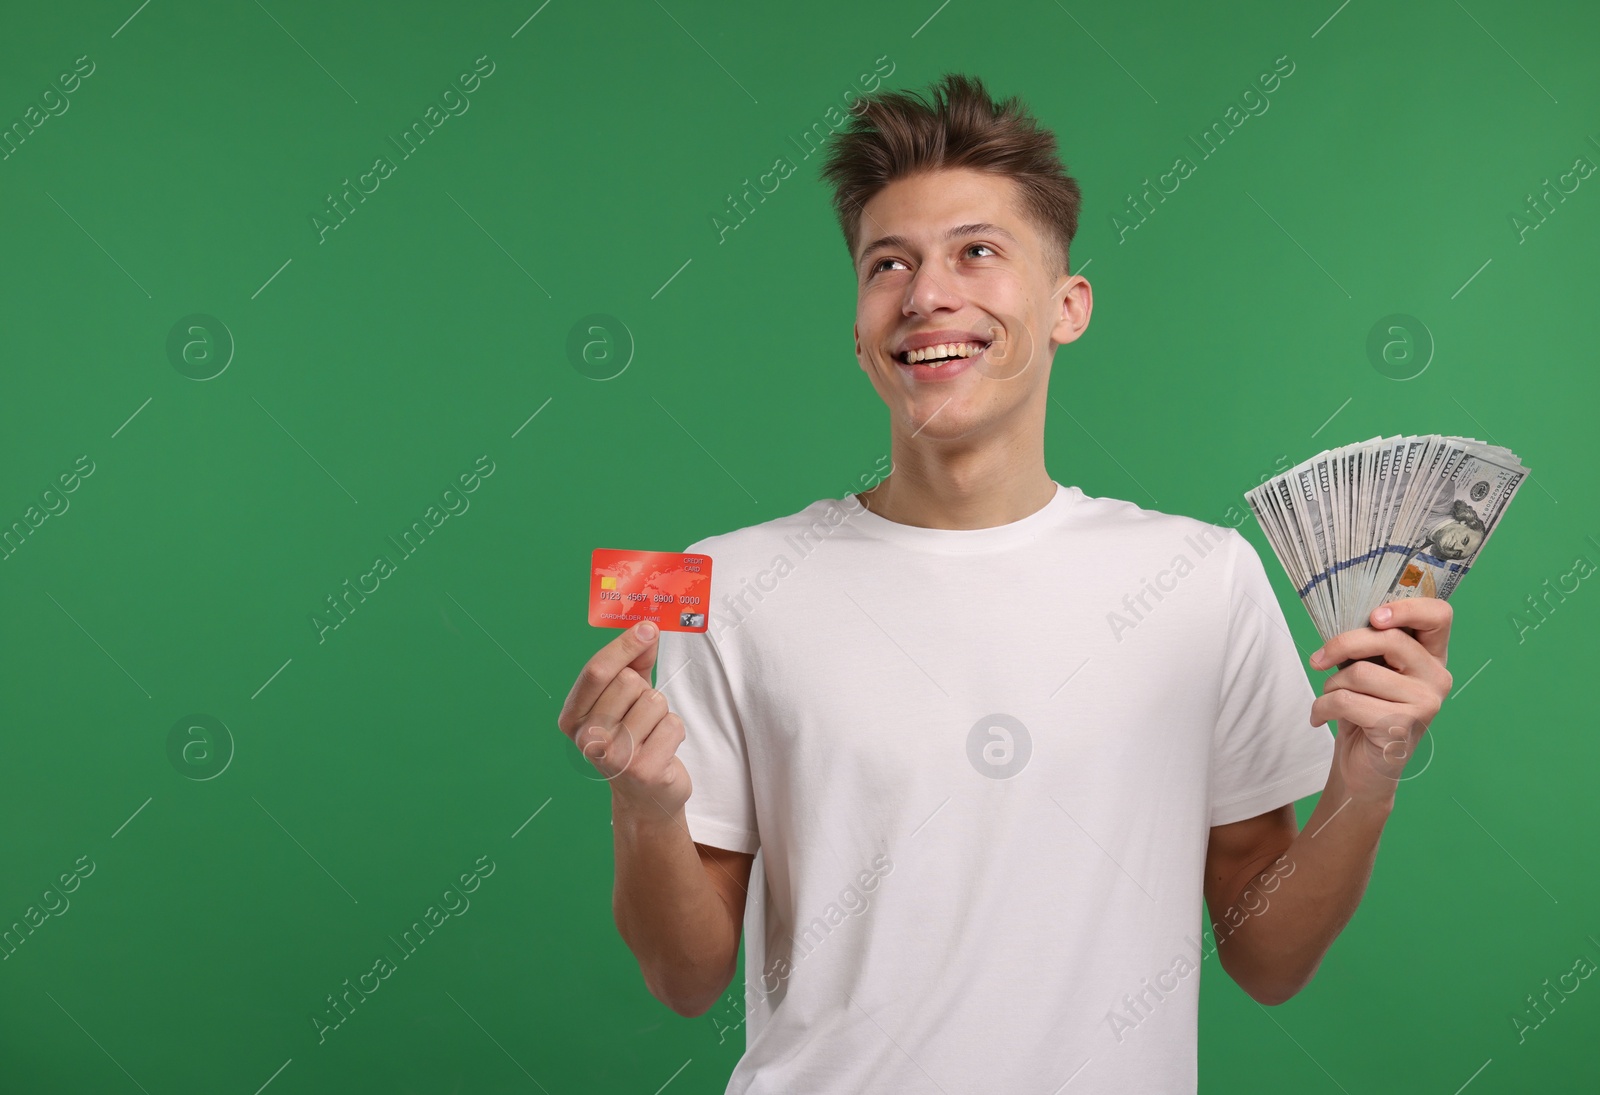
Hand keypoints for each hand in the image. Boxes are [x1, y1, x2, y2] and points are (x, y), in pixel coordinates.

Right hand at [556, 621, 691, 815]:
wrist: (646, 797)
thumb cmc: (635, 737)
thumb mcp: (628, 699)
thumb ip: (634, 662)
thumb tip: (648, 628)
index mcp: (573, 718)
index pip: (597, 671)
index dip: (624, 645)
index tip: (648, 628)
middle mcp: (587, 739)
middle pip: (629, 682)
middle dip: (644, 690)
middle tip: (641, 716)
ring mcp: (613, 757)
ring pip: (654, 701)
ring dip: (662, 714)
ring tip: (651, 734)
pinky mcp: (643, 770)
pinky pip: (672, 724)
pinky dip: (674, 732)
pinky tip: (662, 750)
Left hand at [1307, 598, 1453, 803]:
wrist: (1363, 767)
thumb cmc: (1364, 711)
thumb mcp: (1368, 671)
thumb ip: (1368, 645)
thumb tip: (1340, 619)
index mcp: (1432, 656)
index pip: (1438, 615)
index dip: (1406, 608)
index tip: (1373, 617)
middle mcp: (1437, 677)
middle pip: (1387, 638)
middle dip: (1341, 645)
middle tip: (1318, 660)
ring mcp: (1425, 703)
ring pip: (1361, 672)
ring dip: (1331, 685)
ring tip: (1330, 698)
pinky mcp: (1402, 726)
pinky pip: (1347, 701)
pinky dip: (1322, 707)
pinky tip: (1321, 717)